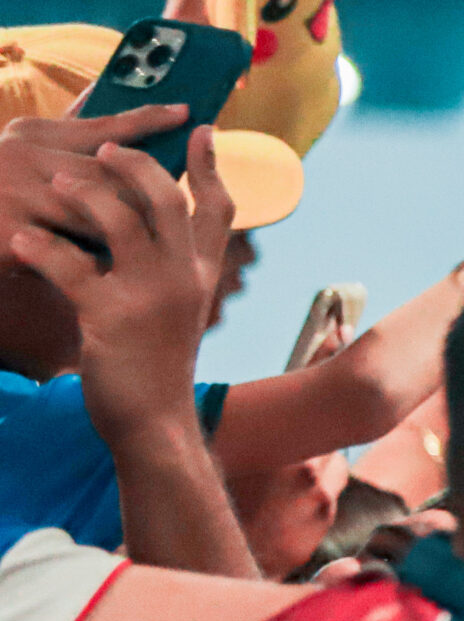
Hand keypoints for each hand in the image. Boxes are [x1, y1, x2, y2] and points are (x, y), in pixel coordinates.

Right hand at [0, 105, 189, 252]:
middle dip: (147, 201)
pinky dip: (96, 268)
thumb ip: (66, 133)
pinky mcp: (12, 237)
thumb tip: (101, 92)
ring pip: (98, 217)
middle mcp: (22, 156)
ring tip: (150, 252)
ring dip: (125, 237)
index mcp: (32, 134)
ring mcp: (15, 195)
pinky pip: (74, 255)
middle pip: (111, 178)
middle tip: (178, 221)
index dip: (147, 118)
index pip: (102, 126)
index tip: (187, 111)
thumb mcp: (25, 153)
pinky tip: (114, 279)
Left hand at [7, 129, 229, 447]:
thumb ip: (170, 269)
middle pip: (167, 200)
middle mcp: (183, 280)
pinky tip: (21, 245)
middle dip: (133, 164)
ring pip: (120, 221)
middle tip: (104, 148)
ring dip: (84, 194)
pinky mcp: (111, 318)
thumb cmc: (156, 365)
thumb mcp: (177, 311)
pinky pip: (71, 268)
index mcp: (199, 275)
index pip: (216, 210)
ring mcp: (150, 298)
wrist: (153, 423)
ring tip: (58, 187)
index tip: (201, 128)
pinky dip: (40, 250)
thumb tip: (149, 229)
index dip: (209, 166)